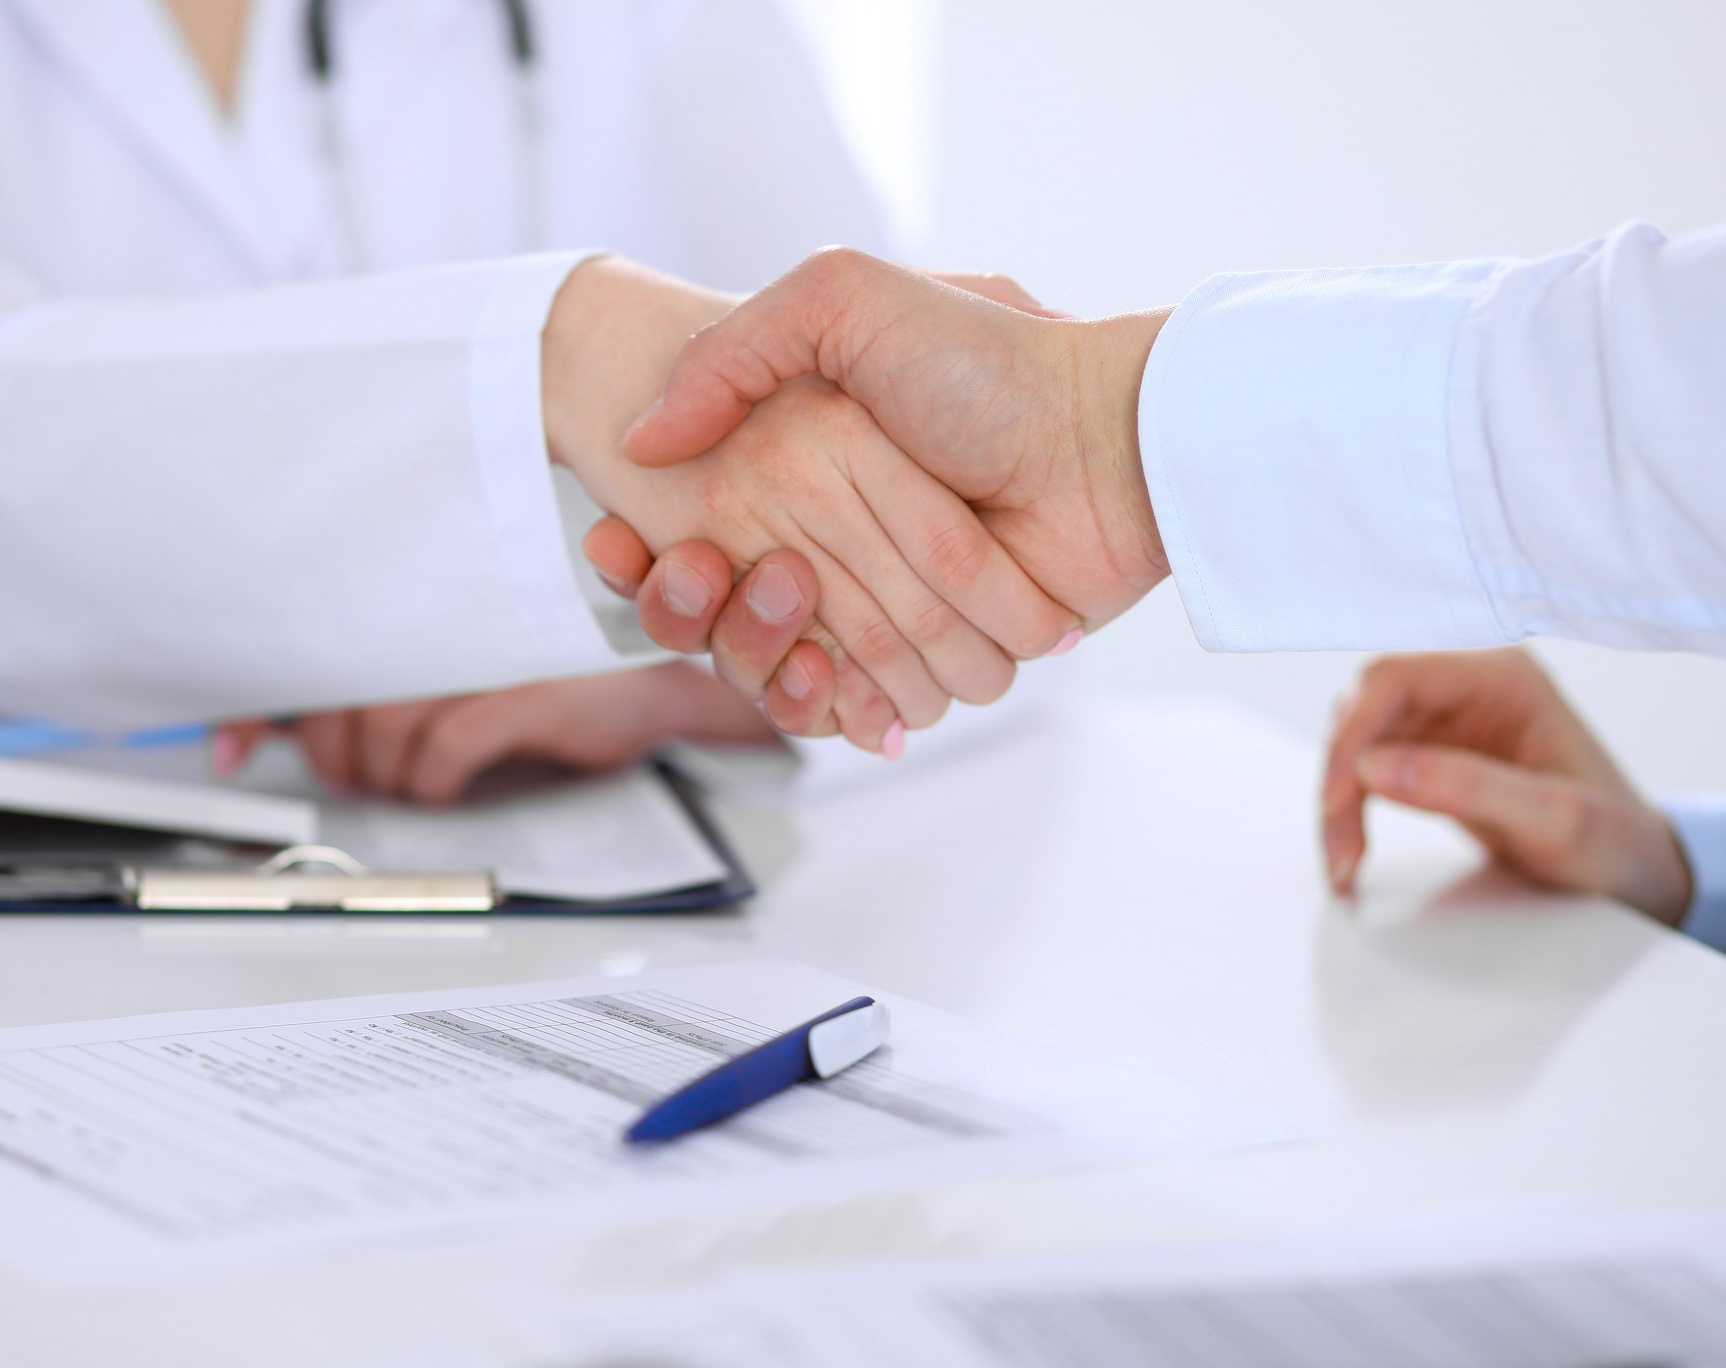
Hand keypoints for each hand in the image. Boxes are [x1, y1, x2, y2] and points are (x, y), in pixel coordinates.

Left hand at [209, 663, 778, 804]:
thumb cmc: (536, 678)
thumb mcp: (437, 684)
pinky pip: (440, 753)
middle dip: (335, 759)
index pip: (307, 650)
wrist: (647, 684)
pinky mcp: (518, 690)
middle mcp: (432, 615)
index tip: (226, 753)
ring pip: (379, 733)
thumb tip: (248, 740)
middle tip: (361, 776)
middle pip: (334, 702)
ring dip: (384, 777)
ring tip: (412, 781)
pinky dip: (433, 784)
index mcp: (406, 603)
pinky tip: (451, 781)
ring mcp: (475, 650)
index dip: (256, 707)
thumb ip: (348, 699)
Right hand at [546, 257, 1080, 752]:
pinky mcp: (928, 667)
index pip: (691, 531)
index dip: (644, 546)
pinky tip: (815, 676)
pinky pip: (845, 710)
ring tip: (772, 617)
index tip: (616, 538)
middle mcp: (835, 541)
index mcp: (804, 464)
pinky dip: (821, 702)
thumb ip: (730, 352)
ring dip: (751, 655)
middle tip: (695, 570)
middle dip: (689, 604)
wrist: (1110, 447)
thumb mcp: (842, 300)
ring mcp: (881, 610)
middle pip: (718, 611)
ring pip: (770, 668)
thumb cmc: (990, 366)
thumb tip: (643, 439)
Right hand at [1321, 648, 1693, 925]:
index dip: (1353, 733)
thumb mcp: (1554, 821)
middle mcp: (1468, 686)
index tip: (1337, 799)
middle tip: (1341, 853)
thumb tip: (1370, 767)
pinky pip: (1365, 770)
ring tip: (1346, 865)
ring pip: (1356, 743)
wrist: (1633, 868)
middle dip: (1339, 781)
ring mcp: (1447, 718)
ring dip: (1339, 802)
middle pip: (1365, 711)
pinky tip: (1352, 853)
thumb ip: (1467, 788)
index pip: (1395, 679)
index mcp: (1503, 677)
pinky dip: (1350, 812)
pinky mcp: (1431, 753)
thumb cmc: (1613, 840)